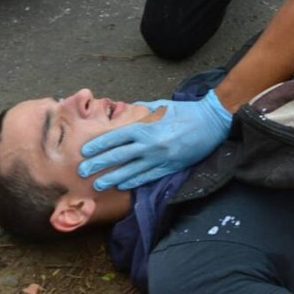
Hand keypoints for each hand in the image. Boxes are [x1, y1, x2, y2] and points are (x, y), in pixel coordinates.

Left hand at [79, 89, 232, 189]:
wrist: (210, 122)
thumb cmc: (184, 112)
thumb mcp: (160, 107)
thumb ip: (141, 112)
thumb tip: (124, 113)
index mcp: (146, 127)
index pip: (116, 137)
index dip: (99, 145)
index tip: (85, 151)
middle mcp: (150, 144)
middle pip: (119, 156)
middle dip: (99, 164)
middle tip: (82, 171)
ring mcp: (160, 158)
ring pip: (131, 171)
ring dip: (112, 178)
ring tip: (98, 184)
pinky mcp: (169, 167)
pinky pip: (148, 177)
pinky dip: (134, 182)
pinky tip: (122, 186)